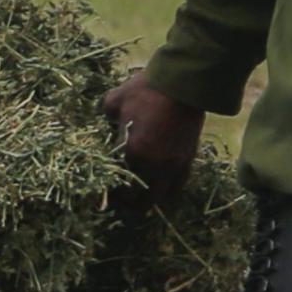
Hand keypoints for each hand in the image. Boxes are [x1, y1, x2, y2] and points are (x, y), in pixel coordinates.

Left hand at [106, 72, 199, 196]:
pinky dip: (168, 192)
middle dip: (129, 204)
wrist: (181, 86)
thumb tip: (104, 127)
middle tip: (121, 203)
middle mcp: (153, 165)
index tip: (104, 195)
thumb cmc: (144, 91)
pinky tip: (160, 189)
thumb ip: (105, 119)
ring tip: (140, 200)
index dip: (110, 193)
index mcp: (131, 152)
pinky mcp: (187, 161)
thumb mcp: (113, 102)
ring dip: (149, 201)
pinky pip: (177, 186)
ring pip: (160, 197)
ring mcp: (173, 165)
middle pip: (140, 199)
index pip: (118, 183)